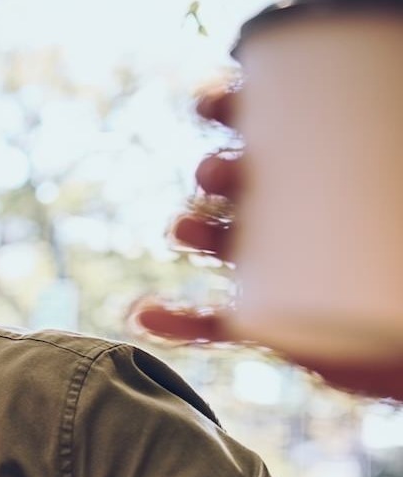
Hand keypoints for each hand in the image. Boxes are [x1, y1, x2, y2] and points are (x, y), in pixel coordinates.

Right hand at [135, 87, 402, 399]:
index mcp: (317, 179)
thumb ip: (394, 166)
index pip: (267, 132)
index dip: (230, 111)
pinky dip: (174, 320)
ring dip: (191, 230)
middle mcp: (290, 218)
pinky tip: (145, 314)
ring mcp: (274, 270)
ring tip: (186, 233)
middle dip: (214, 173)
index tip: (214, 105)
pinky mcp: (266, 324)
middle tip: (217, 176)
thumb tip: (394, 131)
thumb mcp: (401, 197)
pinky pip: (210, 322)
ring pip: (217, 242)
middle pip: (235, 185)